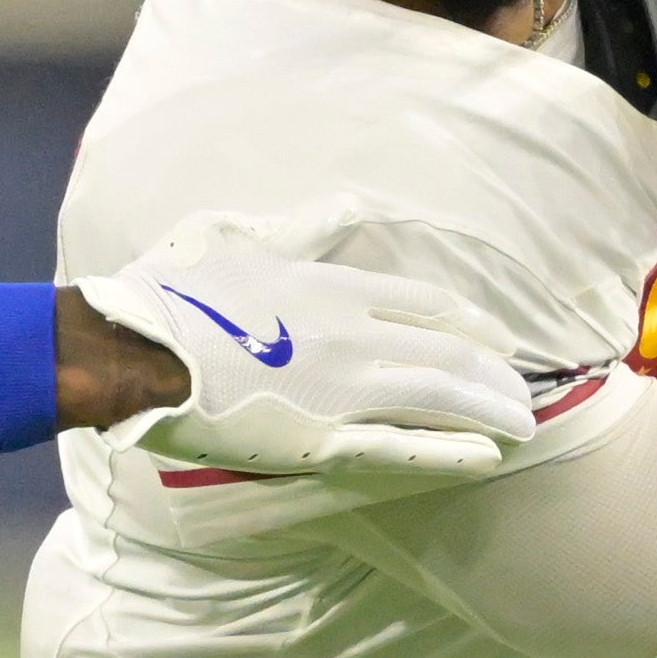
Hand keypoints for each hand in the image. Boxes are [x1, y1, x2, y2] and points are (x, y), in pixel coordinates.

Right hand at [68, 251, 538, 483]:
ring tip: (524, 421)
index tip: (494, 335)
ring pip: (439, 397)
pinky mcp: (322, 443)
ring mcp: (342, 391)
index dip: (465, 320)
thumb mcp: (235, 237)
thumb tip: (345, 203)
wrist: (132, 353)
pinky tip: (489, 454)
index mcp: (330, 288)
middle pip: (447, 350)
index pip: (421, 301)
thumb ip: (299, 227)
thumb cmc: (171, 294)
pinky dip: (451, 450)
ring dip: (488, 408)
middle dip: (492, 371)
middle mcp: (352, 336)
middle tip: (523, 387)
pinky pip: (403, 448)